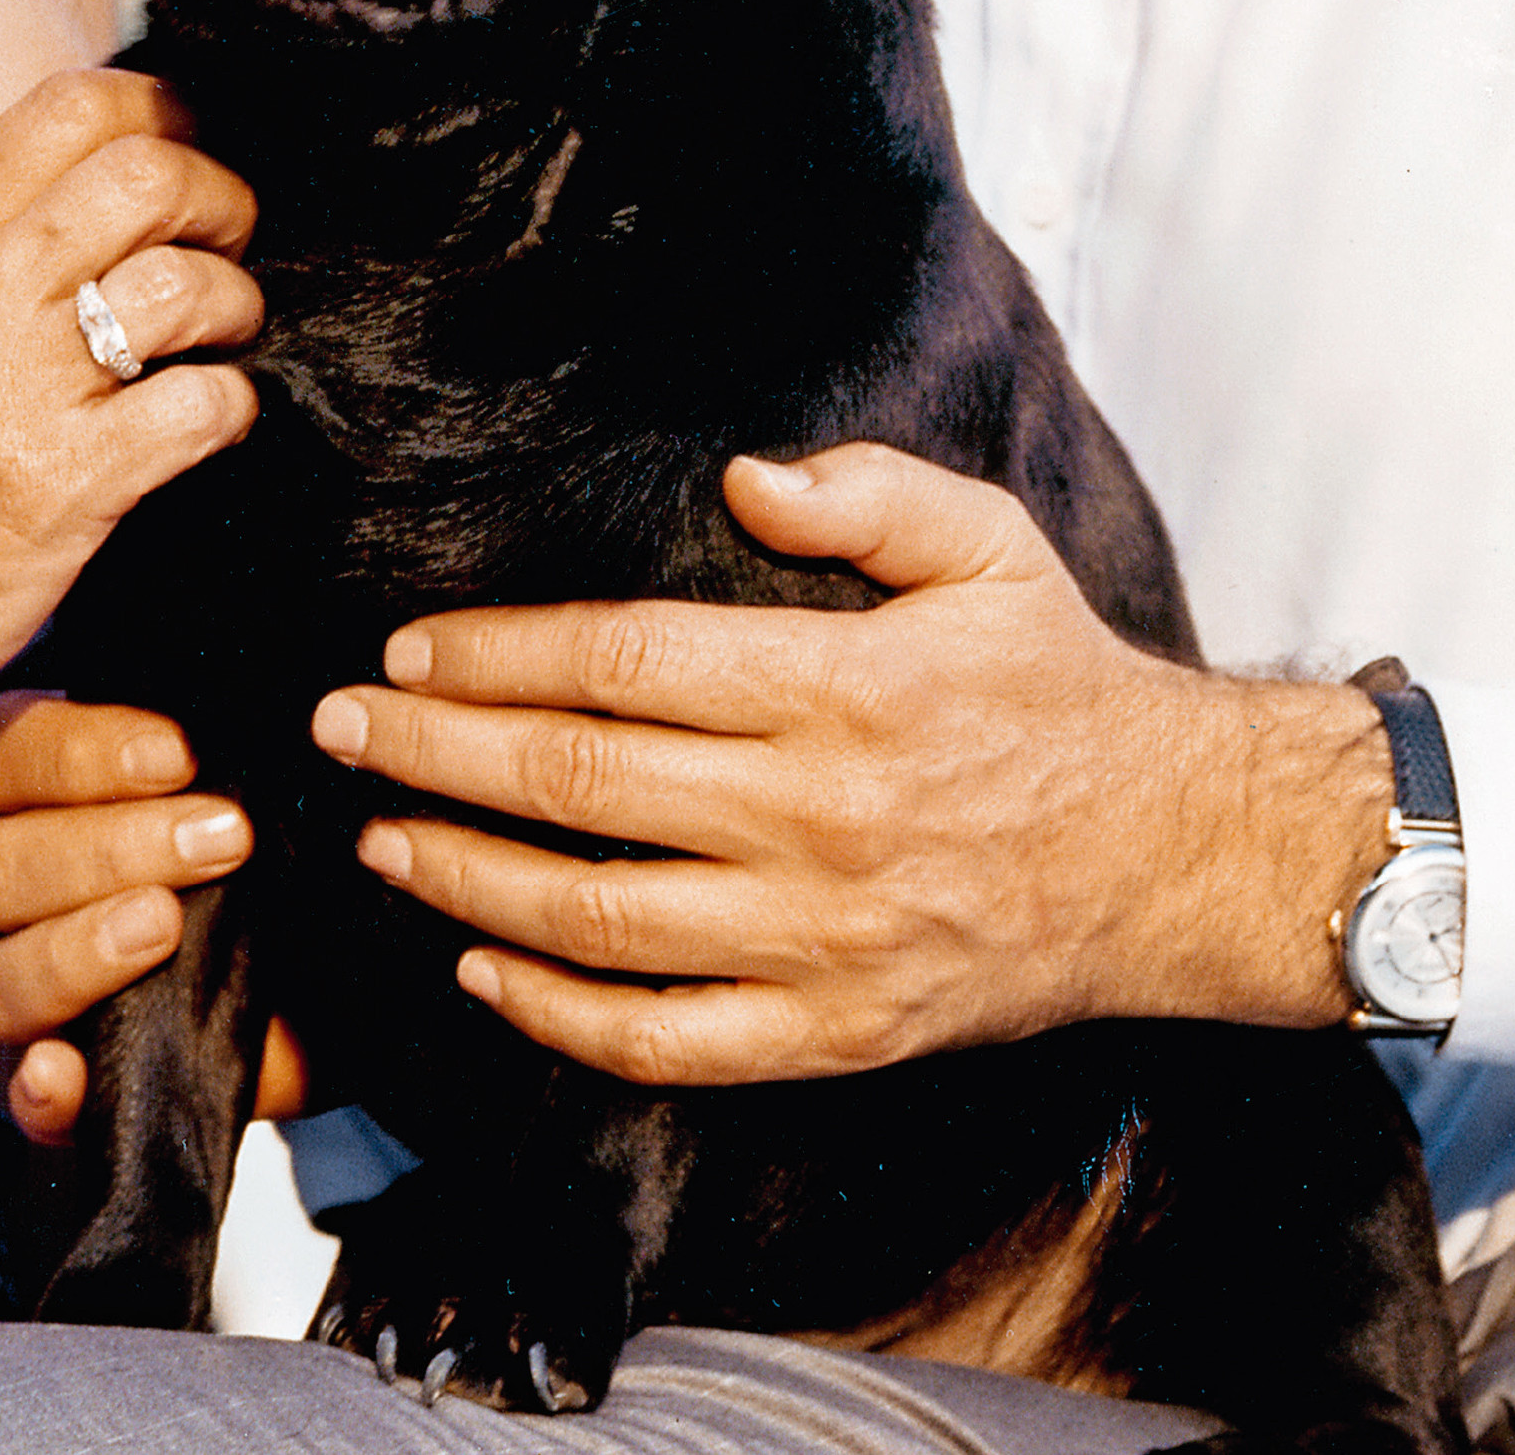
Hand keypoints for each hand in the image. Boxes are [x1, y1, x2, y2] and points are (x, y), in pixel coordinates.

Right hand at [0, 74, 263, 768]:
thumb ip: (2, 237)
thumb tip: (129, 167)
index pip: (71, 104)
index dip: (165, 111)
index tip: (196, 149)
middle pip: (148, 171)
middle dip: (221, 201)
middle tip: (225, 249)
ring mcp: (16, 391)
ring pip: (184, 284)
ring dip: (235, 307)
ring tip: (218, 342)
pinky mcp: (63, 486)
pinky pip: (203, 407)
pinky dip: (232, 409)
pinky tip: (209, 424)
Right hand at [0, 690, 307, 1144]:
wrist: (328, 1005)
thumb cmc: (285, 886)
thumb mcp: (271, 818)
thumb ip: (243, 776)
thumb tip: (268, 742)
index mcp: (47, 807)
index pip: (0, 750)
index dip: (78, 749)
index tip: (182, 754)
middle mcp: (19, 904)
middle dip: (107, 846)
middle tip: (225, 837)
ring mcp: (27, 1005)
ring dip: (75, 949)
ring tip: (167, 926)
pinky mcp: (56, 1097)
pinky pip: (16, 1096)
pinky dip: (39, 1084)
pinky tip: (66, 1070)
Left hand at [309, 445, 1387, 1084]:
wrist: (1179, 856)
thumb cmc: (1059, 683)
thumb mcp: (986, 544)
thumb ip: (864, 492)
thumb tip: (743, 474)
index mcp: (844, 687)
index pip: (623, 664)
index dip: (497, 658)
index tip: (406, 650)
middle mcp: (822, 818)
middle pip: (584, 787)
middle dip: (435, 757)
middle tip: (335, 732)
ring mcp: (824, 942)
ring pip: (603, 920)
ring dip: (468, 878)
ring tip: (377, 839)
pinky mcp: (837, 1033)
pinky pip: (670, 1040)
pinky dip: (560, 1013)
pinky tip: (481, 966)